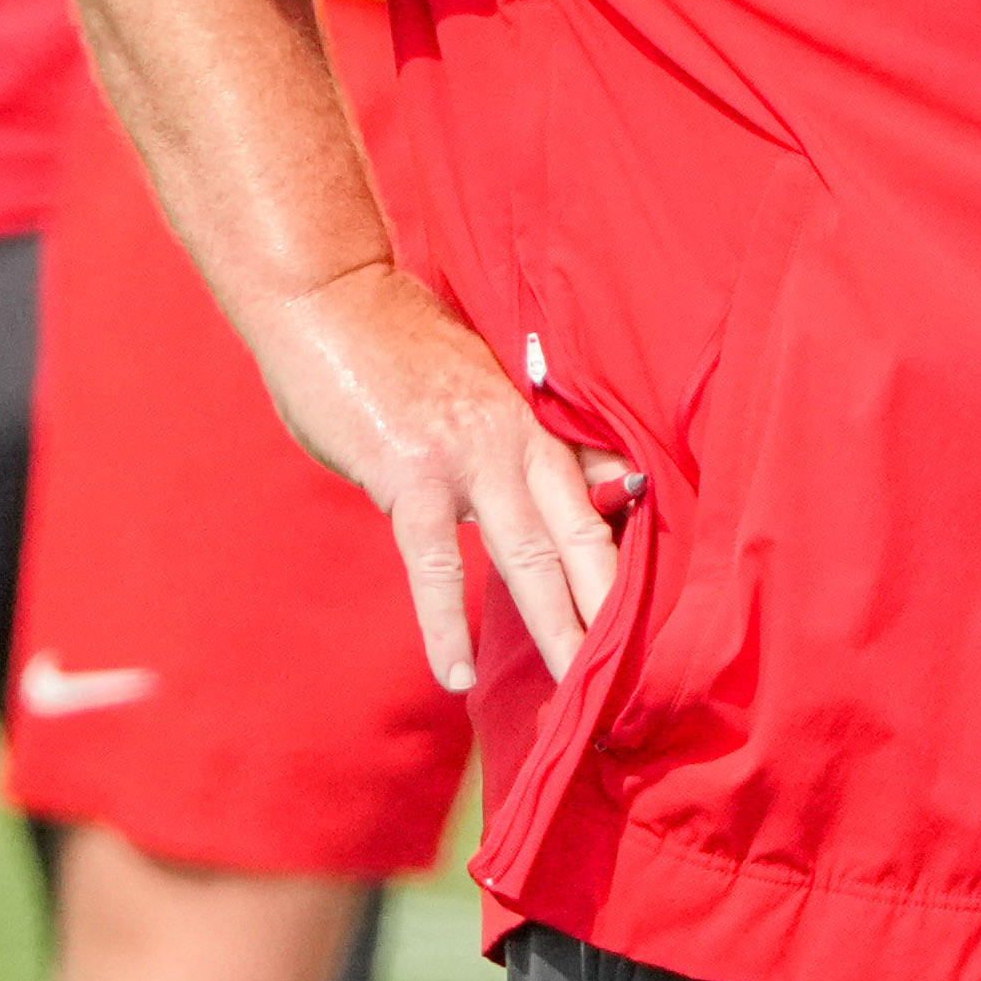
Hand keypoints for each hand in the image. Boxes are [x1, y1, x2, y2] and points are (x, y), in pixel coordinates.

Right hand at [234, 256, 627, 693]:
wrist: (329, 293)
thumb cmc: (395, 345)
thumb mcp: (477, 387)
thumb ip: (524, 441)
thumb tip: (591, 484)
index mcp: (532, 423)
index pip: (597, 504)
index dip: (624, 565)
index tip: (651, 621)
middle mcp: (514, 442)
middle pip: (581, 538)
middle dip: (610, 611)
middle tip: (635, 675)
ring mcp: (465, 459)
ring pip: (529, 554)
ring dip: (554, 624)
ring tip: (573, 687)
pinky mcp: (409, 475)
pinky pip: (435, 563)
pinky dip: (445, 622)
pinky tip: (454, 671)